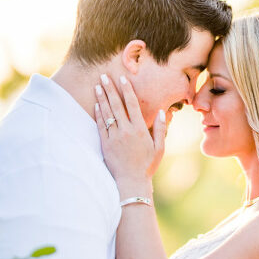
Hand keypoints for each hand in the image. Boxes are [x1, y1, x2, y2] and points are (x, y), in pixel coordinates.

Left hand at [93, 74, 166, 195]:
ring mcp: (114, 137)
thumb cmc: (147, 166)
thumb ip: (160, 128)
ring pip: (107, 113)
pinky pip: (101, 126)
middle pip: (116, 105)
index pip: (132, 104)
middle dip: (110, 89)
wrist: (131, 182)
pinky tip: (96, 104)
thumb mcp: (159, 148)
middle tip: (104, 76)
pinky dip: (98, 114)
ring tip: (97, 86)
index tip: (122, 79)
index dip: (127, 90)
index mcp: (140, 130)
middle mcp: (126, 131)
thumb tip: (162, 111)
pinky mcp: (105, 144)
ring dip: (101, 98)